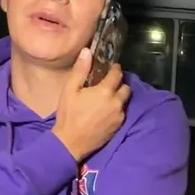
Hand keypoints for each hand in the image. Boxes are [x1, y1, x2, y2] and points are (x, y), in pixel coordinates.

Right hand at [52, 47, 131, 161]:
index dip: (115, 68)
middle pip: (125, 87)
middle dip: (119, 83)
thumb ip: (80, 70)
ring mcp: (119, 116)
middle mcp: (116, 102)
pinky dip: (116, 109)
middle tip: (109, 83)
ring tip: (108, 97)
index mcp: (105, 91)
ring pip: (124, 101)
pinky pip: (121, 113)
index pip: (117, 74)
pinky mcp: (118, 126)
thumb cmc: (68, 115)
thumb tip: (87, 51)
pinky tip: (106, 111)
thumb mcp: (70, 90)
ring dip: (119, 97)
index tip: (112, 67)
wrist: (71, 143)